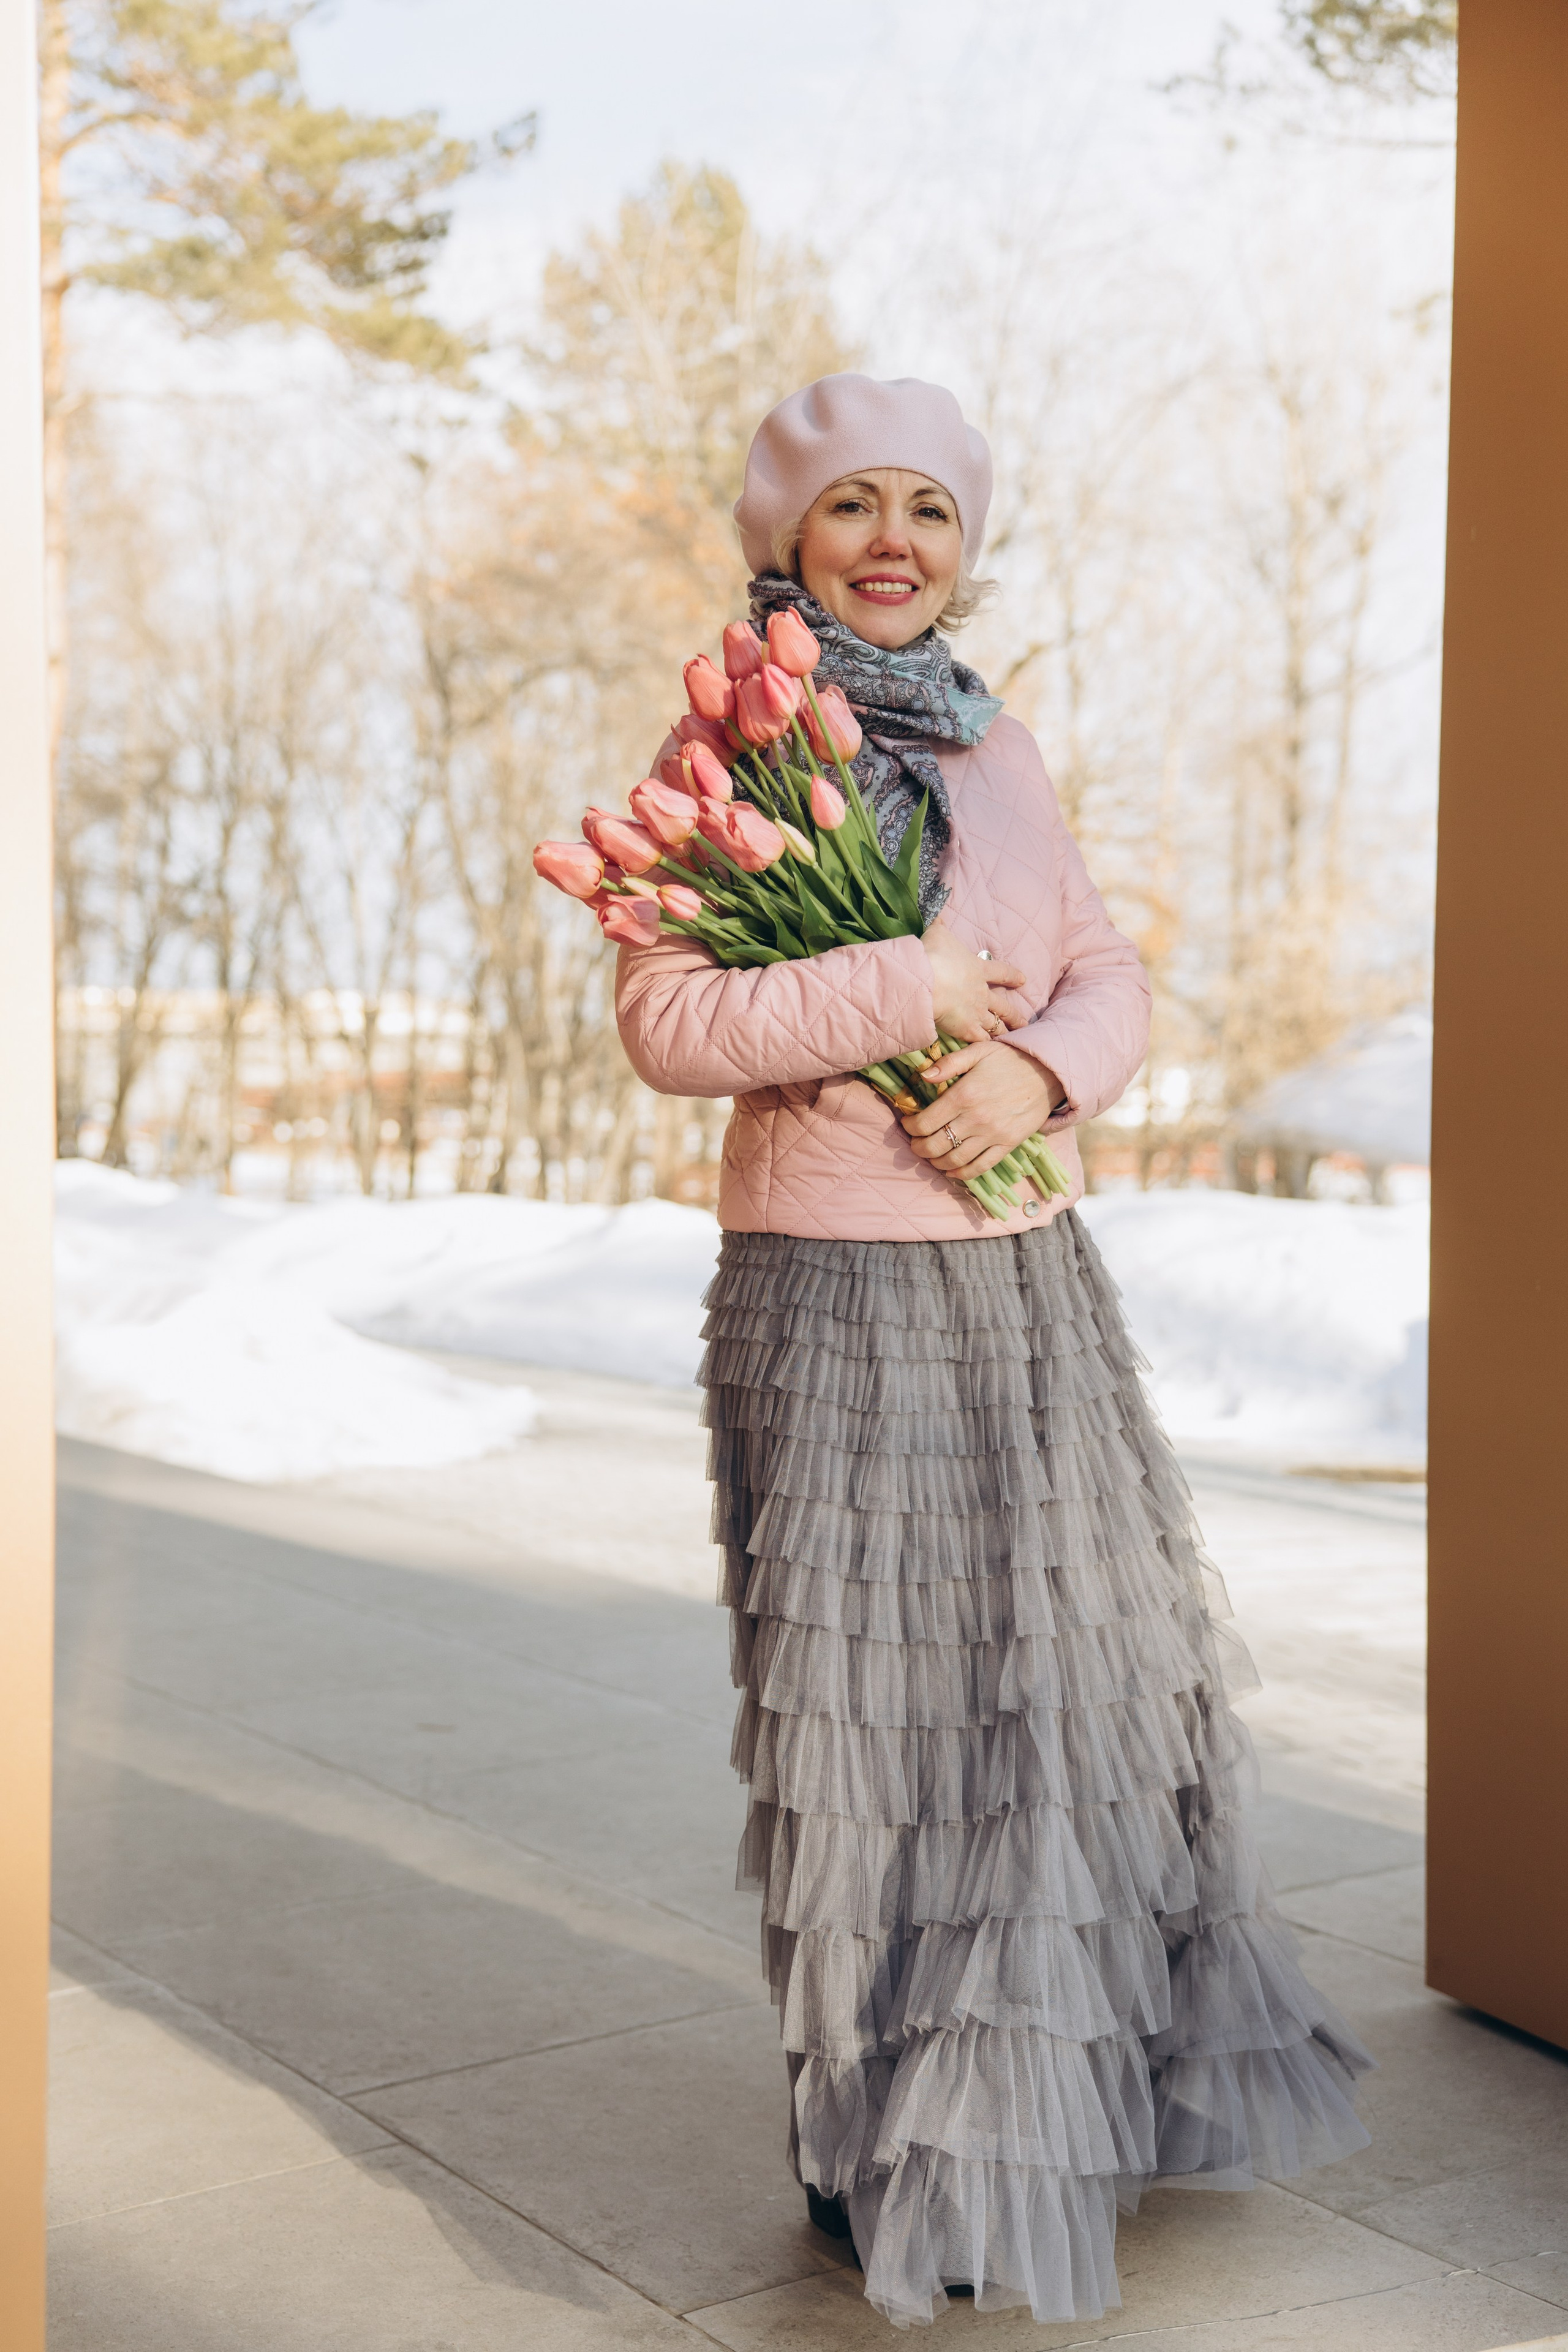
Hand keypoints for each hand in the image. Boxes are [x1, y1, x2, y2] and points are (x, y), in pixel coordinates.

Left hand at [900, 1039, 1064, 1177]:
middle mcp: (976, 1118)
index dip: (910, 1127)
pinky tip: (951, 1171)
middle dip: (919, 1148)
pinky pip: (980, 1167)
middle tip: (915, 1144)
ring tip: (931, 1156)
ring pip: (955, 1159)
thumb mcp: (978, 1051)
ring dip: (936, 1162)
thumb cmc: (1009, 1059)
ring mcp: (993, 1134)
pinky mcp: (1007, 1145)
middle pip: (936, 1145)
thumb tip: (923, 1076)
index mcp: (964, 1095)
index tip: (908, 1124)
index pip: (925, 1122)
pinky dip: (962, 1173)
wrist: (1047, 1072)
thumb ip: (948, 1063)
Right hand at [921, 921, 1028, 1043]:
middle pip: (1003, 1005)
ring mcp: (976, 1012)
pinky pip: (981, 1040)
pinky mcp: (966, 1029)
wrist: (927, 979)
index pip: (1001, 972)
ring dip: (1005, 1031)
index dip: (1012, 976)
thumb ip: (940, 927)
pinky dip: (987, 1045)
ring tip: (1014, 1038)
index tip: (1023, 980)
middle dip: (1014, 1014)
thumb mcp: (938, 934)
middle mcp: (981, 993)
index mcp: (978, 969)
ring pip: (996, 1025)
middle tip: (1024, 1021)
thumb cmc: (932, 955)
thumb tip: (938, 916)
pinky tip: (993, 1051)